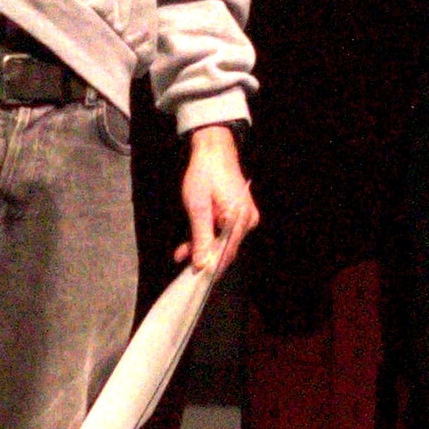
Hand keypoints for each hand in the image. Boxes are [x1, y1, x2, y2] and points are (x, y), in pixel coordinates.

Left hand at [178, 127, 258, 275]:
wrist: (214, 151)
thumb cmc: (204, 174)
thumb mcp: (197, 207)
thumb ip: (200, 237)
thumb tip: (202, 264)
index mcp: (239, 218)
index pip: (226, 253)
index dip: (210, 267)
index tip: (194, 277)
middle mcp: (247, 220)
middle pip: (225, 248)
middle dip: (202, 255)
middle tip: (181, 258)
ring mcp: (245, 217)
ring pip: (223, 241)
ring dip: (202, 246)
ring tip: (181, 250)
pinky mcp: (240, 214)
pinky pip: (224, 232)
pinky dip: (208, 236)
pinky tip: (192, 241)